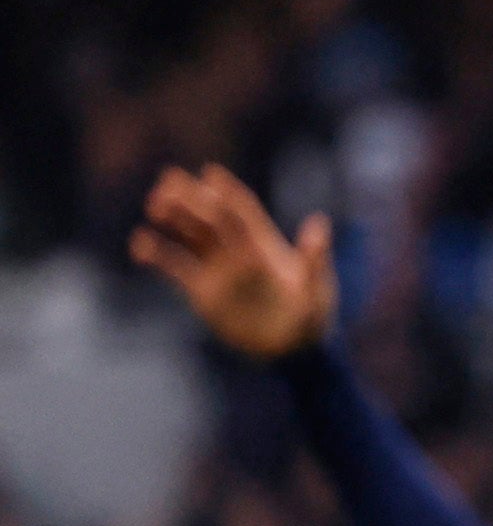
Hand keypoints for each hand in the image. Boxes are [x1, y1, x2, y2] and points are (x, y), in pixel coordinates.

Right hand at [130, 165, 335, 358]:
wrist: (291, 352)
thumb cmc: (313, 320)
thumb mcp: (317, 290)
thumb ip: (314, 260)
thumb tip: (319, 224)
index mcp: (265, 245)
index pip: (244, 210)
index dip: (228, 191)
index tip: (211, 173)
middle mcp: (237, 250)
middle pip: (210, 216)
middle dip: (191, 197)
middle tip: (168, 182)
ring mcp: (218, 268)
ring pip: (189, 234)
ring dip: (173, 217)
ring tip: (155, 207)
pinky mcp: (202, 289)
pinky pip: (174, 266)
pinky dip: (156, 254)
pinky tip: (141, 244)